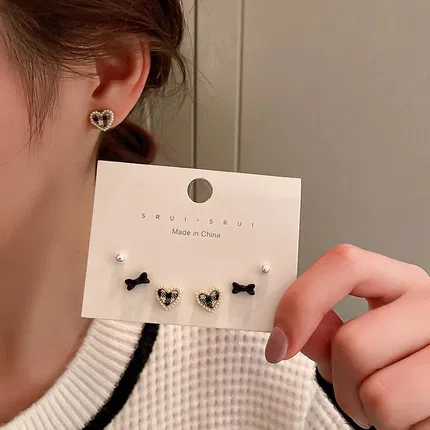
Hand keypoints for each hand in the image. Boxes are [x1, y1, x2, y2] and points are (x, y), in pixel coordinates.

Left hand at [265, 245, 429, 429]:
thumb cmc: (398, 356)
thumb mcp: (361, 332)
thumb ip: (323, 328)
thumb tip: (288, 331)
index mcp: (400, 281)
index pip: (344, 264)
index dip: (302, 302)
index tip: (280, 343)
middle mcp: (429, 306)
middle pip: (352, 343)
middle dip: (339, 378)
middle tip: (352, 384)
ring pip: (378, 394)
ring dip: (366, 409)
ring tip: (381, 398)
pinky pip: (404, 425)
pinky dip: (393, 428)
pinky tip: (406, 411)